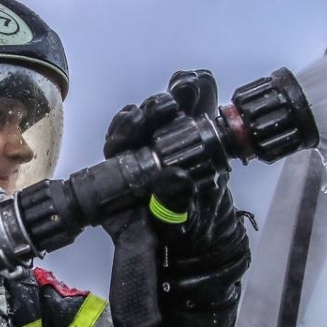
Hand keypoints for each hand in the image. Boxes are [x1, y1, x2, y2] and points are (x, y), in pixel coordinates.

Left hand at [103, 70, 249, 307]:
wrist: (208, 244)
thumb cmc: (182, 237)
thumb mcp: (175, 227)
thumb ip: (172, 208)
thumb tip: (173, 179)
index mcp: (128, 174)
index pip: (119, 144)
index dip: (126, 128)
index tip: (136, 116)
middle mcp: (144, 155)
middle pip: (141, 122)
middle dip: (154, 107)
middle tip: (168, 100)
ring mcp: (168, 143)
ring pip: (165, 113)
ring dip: (175, 96)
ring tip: (190, 84)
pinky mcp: (192, 136)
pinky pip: (191, 112)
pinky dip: (198, 96)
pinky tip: (204, 82)